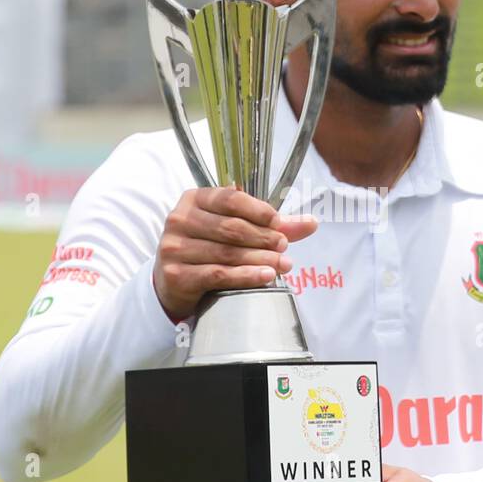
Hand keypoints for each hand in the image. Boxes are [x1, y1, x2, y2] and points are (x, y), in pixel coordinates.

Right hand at [153, 186, 318, 321]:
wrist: (171, 283)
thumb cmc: (206, 250)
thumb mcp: (232, 230)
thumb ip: (270, 225)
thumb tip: (311, 223)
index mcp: (194, 199)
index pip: (231, 198)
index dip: (258, 210)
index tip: (279, 223)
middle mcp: (180, 219)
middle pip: (231, 227)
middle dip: (264, 237)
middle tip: (284, 246)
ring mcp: (175, 248)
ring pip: (227, 253)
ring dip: (260, 258)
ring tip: (283, 264)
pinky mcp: (177, 274)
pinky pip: (219, 274)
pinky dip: (246, 276)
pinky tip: (266, 276)